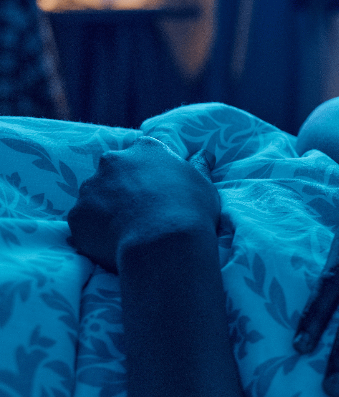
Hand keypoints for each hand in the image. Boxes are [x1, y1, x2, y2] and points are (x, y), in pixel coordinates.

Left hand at [67, 137, 218, 272]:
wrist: (163, 243)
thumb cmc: (190, 210)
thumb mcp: (204, 184)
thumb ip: (199, 166)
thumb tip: (204, 154)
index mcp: (145, 150)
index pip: (142, 154)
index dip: (149, 174)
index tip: (157, 190)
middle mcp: (112, 162)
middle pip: (113, 173)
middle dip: (123, 190)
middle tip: (142, 213)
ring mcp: (90, 189)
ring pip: (95, 199)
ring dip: (106, 211)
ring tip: (128, 234)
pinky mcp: (77, 216)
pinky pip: (84, 225)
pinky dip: (95, 234)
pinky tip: (114, 246)